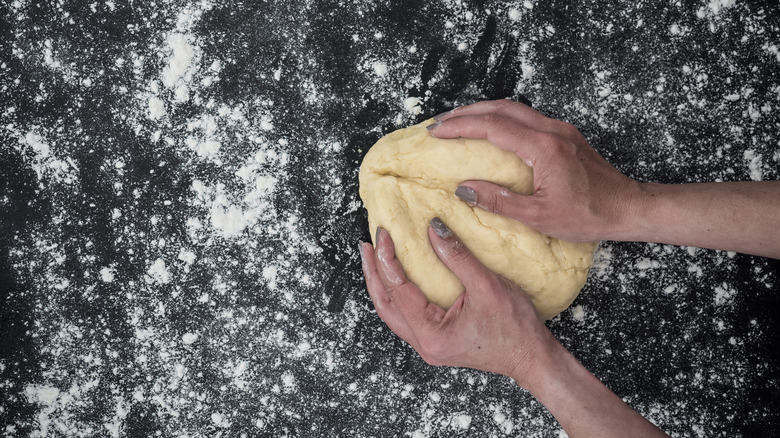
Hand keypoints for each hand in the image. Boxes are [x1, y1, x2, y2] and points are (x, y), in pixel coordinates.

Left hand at [359, 218, 669, 436]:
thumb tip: (432, 228)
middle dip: (373, 273)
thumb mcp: (486, 286)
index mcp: (430, 333)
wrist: (533, 359)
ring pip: (392, 313)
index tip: (384, 233)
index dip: (388, 258)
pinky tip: (399, 279)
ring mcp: (429, 344)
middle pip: (385, 304)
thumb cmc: (515, 328)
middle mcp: (423, 343)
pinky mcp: (437, 341)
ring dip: (382, 285)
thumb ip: (456, 256)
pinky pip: (406, 316)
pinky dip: (397, 295)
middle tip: (366, 245)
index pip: (398, 289)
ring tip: (376, 259)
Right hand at [427, 99, 640, 241]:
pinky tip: (492, 131)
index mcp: (544, 148)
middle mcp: (552, 131)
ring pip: (515, 109)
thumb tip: (464, 189)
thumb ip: (499, 201)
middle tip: (439, 123)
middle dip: (466, 113)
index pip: (493, 128)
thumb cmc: (589, 215)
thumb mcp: (539, 216)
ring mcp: (561, 130)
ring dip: (484, 112)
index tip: (436, 132)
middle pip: (501, 109)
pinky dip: (502, 119)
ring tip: (459, 122)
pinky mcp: (566, 136)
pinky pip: (528, 118)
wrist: (628, 208)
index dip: (461, 127)